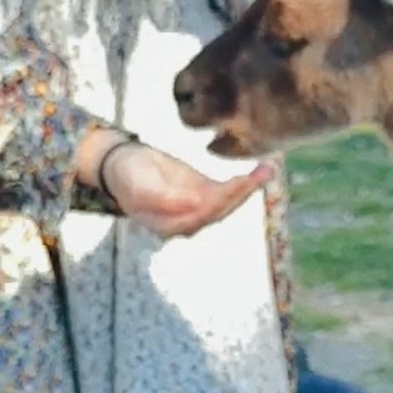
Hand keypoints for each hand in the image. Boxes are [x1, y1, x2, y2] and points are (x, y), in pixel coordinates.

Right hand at [98, 138, 272, 238]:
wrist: (125, 166)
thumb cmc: (127, 175)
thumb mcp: (138, 183)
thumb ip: (162, 197)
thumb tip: (193, 204)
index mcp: (170, 225)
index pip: (201, 215)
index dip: (221, 200)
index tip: (238, 184)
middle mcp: (187, 222)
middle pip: (220, 210)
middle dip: (242, 192)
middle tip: (262, 174)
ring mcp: (198, 209)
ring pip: (229, 202)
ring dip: (249, 186)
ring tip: (267, 169)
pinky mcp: (205, 193)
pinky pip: (229, 190)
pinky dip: (246, 181)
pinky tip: (262, 170)